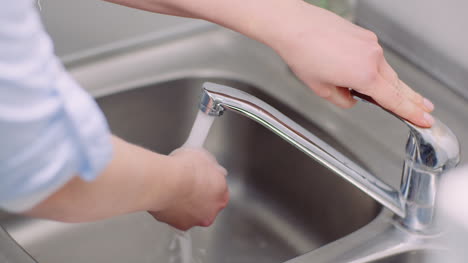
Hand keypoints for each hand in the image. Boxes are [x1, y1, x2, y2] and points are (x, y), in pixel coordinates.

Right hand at [149, 148, 228, 230]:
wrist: (166, 182)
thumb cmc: (185, 169)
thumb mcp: (203, 156)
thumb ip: (211, 167)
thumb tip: (212, 168)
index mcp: (221, 193)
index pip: (218, 190)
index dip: (208, 183)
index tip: (200, 179)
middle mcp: (212, 210)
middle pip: (207, 205)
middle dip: (198, 197)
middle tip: (186, 186)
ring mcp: (195, 220)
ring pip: (192, 214)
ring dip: (185, 205)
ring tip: (174, 192)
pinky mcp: (179, 225)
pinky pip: (176, 217)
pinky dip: (172, 210)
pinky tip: (166, 199)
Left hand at [269, 2, 433, 126]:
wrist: (294, 26)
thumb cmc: (303, 55)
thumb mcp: (321, 88)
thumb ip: (342, 99)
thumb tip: (352, 99)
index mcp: (365, 75)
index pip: (394, 100)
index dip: (411, 112)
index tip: (425, 119)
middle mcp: (373, 58)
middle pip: (396, 84)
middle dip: (411, 99)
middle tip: (426, 109)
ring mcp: (371, 44)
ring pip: (386, 70)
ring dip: (390, 84)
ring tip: (401, 96)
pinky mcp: (365, 35)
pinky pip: (375, 57)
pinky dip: (374, 68)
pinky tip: (364, 73)